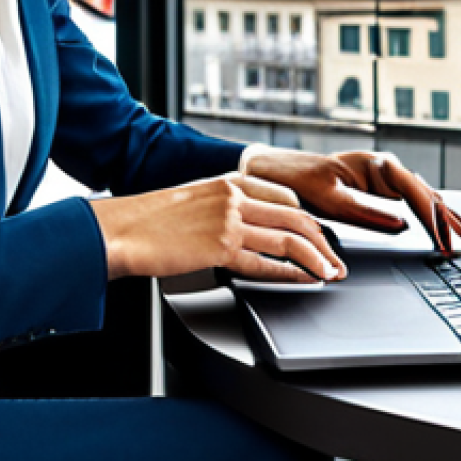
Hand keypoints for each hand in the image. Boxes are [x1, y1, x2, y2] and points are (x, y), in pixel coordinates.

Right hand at [90, 173, 346, 282]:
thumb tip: (247, 226)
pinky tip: (302, 280)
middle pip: (296, 216)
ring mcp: (229, 221)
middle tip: (336, 258)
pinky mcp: (220, 247)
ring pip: (288, 238)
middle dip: (323, 240)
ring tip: (329, 273)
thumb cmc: (151, 219)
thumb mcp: (195, 199)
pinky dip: (290, 273)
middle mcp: (234, 197)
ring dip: (316, 258)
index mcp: (229, 181)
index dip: (308, 219)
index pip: (285, 197)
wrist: (123, 228)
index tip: (320, 234)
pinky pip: (265, 262)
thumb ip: (224, 207)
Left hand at [240, 148, 460, 253]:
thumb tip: (402, 226)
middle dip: (445, 218)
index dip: (433, 218)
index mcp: (375, 165)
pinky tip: (440, 222)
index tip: (443, 241)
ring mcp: (382, 176)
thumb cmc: (299, 180)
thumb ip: (366, 212)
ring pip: (421, 195)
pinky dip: (427, 213)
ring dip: (442, 215)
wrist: (277, 171)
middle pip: (424, 192)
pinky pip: (410, 200)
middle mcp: (383, 167)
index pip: (415, 191)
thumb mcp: (329, 199)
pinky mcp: (377, 187)